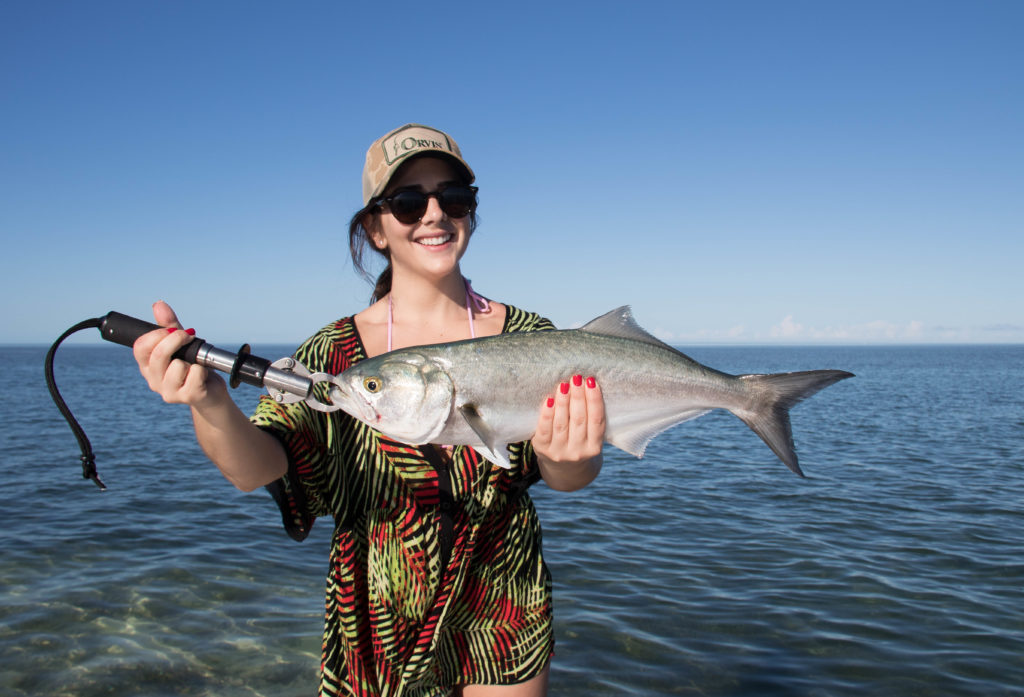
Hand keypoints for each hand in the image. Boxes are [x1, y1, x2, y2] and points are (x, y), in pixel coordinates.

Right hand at [132, 301, 226, 407]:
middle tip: (189, 336)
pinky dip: (203, 370)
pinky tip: (203, 376)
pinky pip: (195, 374)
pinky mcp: (187, 397)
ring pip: (178, 365)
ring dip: (192, 360)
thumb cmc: (194, 367)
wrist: (212, 393)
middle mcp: (153, 380)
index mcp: (147, 366)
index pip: (140, 347)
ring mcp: (168, 391)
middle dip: (176, 339)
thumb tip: (158, 305)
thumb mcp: (182, 344)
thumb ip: (169, 326)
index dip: (157, 334)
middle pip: (158, 354)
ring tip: (195, 365)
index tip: (174, 330)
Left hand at [532, 375, 604, 490]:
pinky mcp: (542, 450)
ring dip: (563, 402)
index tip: (592, 381)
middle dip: (578, 397)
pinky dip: (547, 413)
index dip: (594, 400)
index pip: (596, 421)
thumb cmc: (579, 444)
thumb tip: (586, 384)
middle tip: (576, 378)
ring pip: (561, 423)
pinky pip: (544, 429)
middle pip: (579, 420)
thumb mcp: (590, 437)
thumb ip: (590, 418)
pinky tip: (549, 399)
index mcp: (594, 448)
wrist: (563, 471)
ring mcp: (559, 452)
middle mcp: (578, 452)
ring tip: (564, 385)